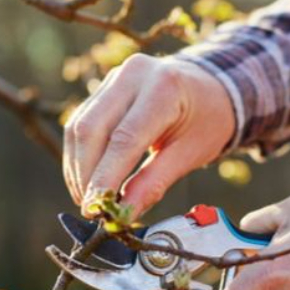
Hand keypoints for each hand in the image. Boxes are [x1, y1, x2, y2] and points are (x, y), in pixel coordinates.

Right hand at [63, 53, 234, 216]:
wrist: (212, 88)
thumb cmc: (208, 120)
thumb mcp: (191, 153)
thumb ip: (155, 182)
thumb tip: (124, 214)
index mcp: (164, 88)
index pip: (124, 138)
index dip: (105, 176)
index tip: (95, 208)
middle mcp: (134, 75)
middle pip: (92, 129)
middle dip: (86, 174)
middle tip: (89, 208)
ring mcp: (116, 77)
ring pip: (80, 126)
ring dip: (78, 167)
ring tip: (87, 199)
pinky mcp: (105, 86)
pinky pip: (81, 122)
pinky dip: (80, 154)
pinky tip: (87, 178)